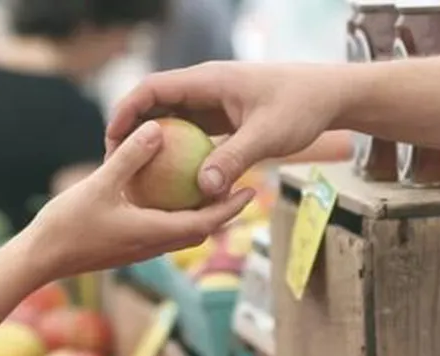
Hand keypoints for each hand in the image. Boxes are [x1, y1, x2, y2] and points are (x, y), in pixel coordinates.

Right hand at [25, 120, 254, 280]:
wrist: (39, 260)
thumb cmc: (67, 225)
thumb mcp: (99, 184)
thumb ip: (130, 157)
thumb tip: (157, 129)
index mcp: (154, 233)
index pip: (205, 223)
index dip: (231, 207)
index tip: (251, 190)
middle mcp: (153, 245)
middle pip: (200, 229)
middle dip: (224, 211)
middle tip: (241, 186)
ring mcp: (140, 248)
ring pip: (181, 232)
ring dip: (201, 214)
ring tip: (211, 188)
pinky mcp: (127, 247)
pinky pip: (162, 230)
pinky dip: (175, 214)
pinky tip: (167, 194)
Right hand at [106, 62, 345, 197]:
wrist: (329, 96)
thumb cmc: (301, 107)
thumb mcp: (267, 136)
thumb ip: (234, 159)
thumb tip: (203, 189)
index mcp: (208, 81)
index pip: (153, 89)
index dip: (126, 111)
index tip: (111, 139)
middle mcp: (205, 88)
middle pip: (155, 105)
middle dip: (132, 131)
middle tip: (115, 164)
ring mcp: (214, 103)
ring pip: (172, 120)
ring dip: (154, 144)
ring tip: (136, 175)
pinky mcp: (224, 118)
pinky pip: (192, 134)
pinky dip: (179, 153)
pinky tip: (172, 182)